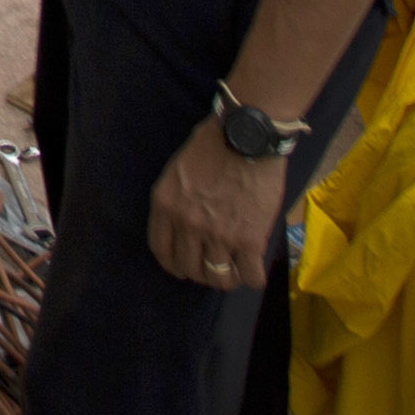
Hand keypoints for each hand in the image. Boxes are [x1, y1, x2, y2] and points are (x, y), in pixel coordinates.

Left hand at [147, 117, 289, 289]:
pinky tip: (253, 270)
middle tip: (213, 267)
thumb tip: (183, 227)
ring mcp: (218, 235)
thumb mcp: (178, 171)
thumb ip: (176, 201)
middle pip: (189, 268)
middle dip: (200, 272)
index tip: (183, 267)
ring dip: (226, 278)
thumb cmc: (214, 145)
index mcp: (165, 204)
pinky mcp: (250, 240)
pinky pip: (250, 276)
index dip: (173, 264)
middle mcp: (187, 224)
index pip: (161, 250)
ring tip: (234, 271)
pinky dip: (252, 278)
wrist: (247, 135)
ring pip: (218, 278)